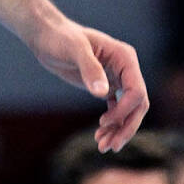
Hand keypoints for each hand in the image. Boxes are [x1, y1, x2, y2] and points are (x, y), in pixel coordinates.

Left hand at [31, 18, 149, 151]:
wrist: (46, 36)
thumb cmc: (60, 38)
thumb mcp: (74, 50)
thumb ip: (90, 69)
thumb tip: (103, 93)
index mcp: (125, 57)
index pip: (137, 90)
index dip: (125, 110)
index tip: (104, 122)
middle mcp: (126, 69)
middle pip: (138, 104)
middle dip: (127, 126)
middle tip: (111, 146)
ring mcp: (117, 78)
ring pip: (128, 110)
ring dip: (119, 130)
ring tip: (102, 146)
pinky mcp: (106, 87)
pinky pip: (116, 109)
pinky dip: (111, 125)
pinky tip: (100, 137)